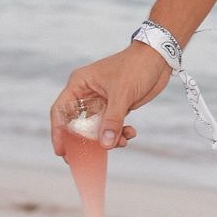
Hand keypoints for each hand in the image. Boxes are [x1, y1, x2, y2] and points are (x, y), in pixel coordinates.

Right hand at [50, 42, 172, 156]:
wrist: (158, 59)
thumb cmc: (136, 66)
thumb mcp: (122, 93)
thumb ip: (113, 120)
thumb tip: (105, 144)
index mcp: (80, 84)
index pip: (61, 110)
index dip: (58, 132)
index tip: (62, 151)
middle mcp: (87, 93)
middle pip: (77, 124)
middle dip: (85, 141)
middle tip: (88, 158)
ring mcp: (101, 101)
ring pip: (96, 129)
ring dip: (107, 138)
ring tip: (122, 141)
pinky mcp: (115, 106)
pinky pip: (111, 127)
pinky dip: (119, 133)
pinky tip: (130, 133)